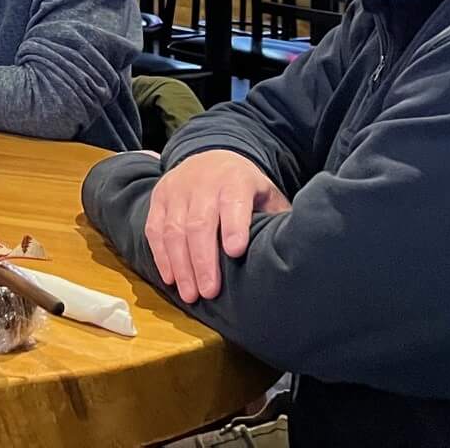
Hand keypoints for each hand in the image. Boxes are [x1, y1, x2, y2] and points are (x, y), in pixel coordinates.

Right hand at [143, 150, 291, 302]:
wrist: (210, 156)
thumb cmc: (244, 186)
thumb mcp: (265, 194)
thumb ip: (275, 218)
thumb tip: (295, 251)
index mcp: (235, 180)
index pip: (233, 203)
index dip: (233, 226)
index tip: (235, 252)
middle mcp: (202, 182)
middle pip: (199, 223)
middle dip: (203, 260)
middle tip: (209, 292)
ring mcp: (176, 190)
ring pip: (173, 229)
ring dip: (180, 265)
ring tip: (190, 294)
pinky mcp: (159, 198)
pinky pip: (154, 229)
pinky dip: (161, 256)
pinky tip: (170, 278)